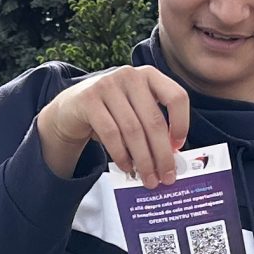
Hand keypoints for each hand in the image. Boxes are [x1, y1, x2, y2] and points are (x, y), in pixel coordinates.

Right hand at [39, 65, 190, 182]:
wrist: (72, 107)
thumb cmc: (112, 112)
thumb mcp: (136, 109)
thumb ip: (153, 125)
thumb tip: (172, 158)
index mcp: (149, 75)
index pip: (176, 97)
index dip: (182, 124)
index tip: (178, 147)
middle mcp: (130, 75)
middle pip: (154, 121)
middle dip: (162, 154)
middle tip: (166, 176)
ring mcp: (108, 85)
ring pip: (133, 130)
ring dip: (143, 160)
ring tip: (148, 178)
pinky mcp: (89, 100)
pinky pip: (111, 134)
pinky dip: (121, 155)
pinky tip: (127, 167)